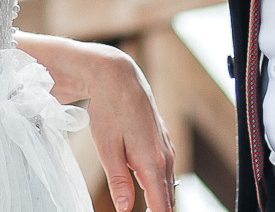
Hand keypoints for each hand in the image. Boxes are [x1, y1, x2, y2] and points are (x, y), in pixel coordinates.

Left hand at [83, 45, 175, 211]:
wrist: (117, 76)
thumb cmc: (108, 110)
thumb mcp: (107, 149)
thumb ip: (119, 181)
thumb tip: (125, 209)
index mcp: (152, 161)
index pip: (161, 204)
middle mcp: (164, 155)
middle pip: (168, 197)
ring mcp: (166, 146)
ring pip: (168, 183)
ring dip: (161, 201)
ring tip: (152, 211)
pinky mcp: (162, 140)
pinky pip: (165, 170)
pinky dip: (161, 185)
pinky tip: (152, 192)